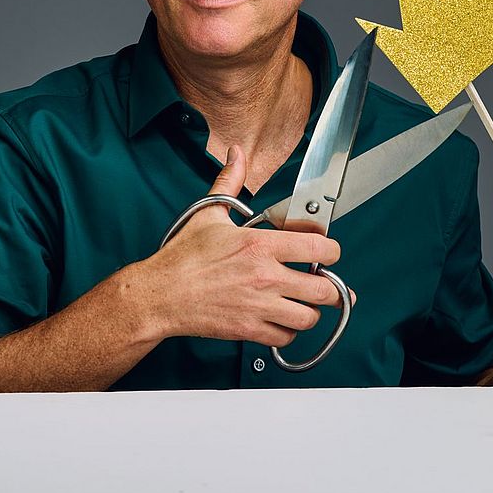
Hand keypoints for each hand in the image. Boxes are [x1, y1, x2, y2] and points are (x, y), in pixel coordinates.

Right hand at [139, 145, 350, 346]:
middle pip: (323, 289)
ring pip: (309, 317)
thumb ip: (230, 182)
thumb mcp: (209, 213)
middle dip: (331, 288)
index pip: (319, 248)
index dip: (332, 250)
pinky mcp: (249, 330)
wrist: (160, 295)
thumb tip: (236, 155)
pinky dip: (287, 331)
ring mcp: (259, 306)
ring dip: (311, 311)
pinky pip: (285, 337)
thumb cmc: (183, 257)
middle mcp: (265, 276)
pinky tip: (281, 319)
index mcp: (260, 245)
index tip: (328, 252)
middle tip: (327, 284)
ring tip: (304, 303)